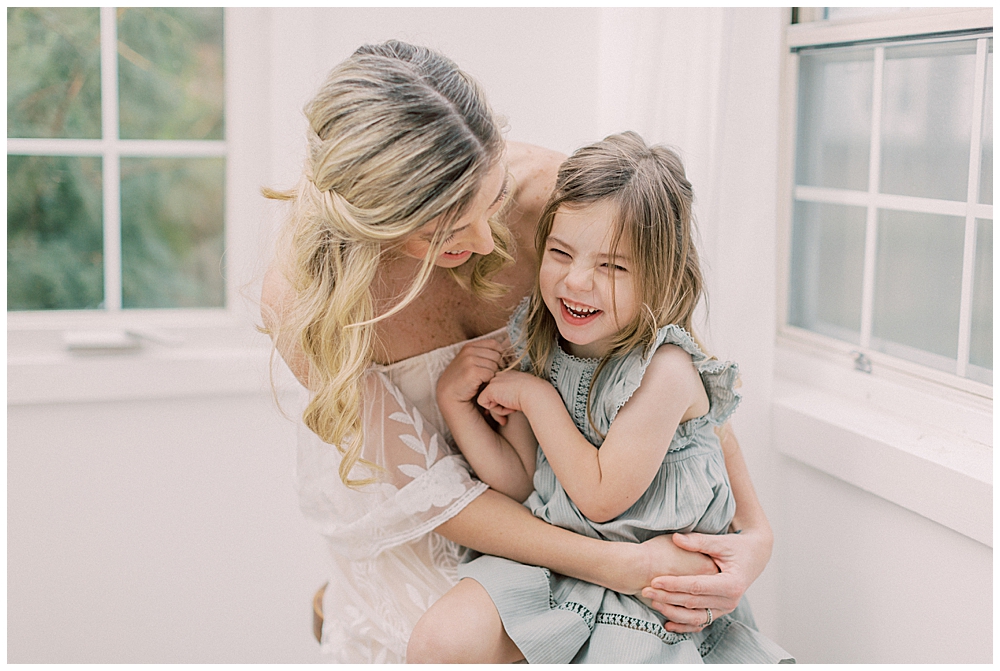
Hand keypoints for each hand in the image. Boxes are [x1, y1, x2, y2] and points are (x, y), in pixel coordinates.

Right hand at [436, 339, 504, 408]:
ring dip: (492, 375)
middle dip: (497, 366)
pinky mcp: (472, 371)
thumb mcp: (472, 362)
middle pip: (497, 355)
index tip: (495, 366)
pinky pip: (491, 374)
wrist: (450, 396)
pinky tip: (479, 385)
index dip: (499, 355)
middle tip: (487, 377)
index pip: (495, 344)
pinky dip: (488, 381)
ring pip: (495, 365)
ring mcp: (469, 360)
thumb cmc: (464, 381)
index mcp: (470, 346)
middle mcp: (469, 350)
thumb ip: (485, 354)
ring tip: (482, 381)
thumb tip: (507, 349)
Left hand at [476, 370, 539, 425]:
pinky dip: (496, 410)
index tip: (514, 407)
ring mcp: (493, 381)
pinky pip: (485, 404)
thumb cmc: (534, 396)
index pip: (499, 390)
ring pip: (488, 400)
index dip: (503, 401)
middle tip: (513, 410)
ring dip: (500, 408)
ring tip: (513, 407)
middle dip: (500, 406)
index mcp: (508, 374)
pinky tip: (508, 407)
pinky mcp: (489, 389)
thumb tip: (500, 405)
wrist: (536, 394)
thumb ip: (510, 395)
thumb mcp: (522, 393)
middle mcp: (499, 375)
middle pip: (492, 395)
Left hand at [641, 530, 770, 632]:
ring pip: (695, 617)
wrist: (755, 558)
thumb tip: (676, 538)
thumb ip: (698, 541)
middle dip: (667, 597)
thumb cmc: (737, 548)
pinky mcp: (720, 612)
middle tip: (645, 591)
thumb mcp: (721, 542)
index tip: (654, 580)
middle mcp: (730, 601)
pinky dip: (684, 625)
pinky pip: (700, 623)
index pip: (697, 586)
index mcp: (731, 584)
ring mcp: (725, 609)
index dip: (674, 584)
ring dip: (672, 612)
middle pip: (693, 602)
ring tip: (652, 604)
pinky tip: (667, 624)